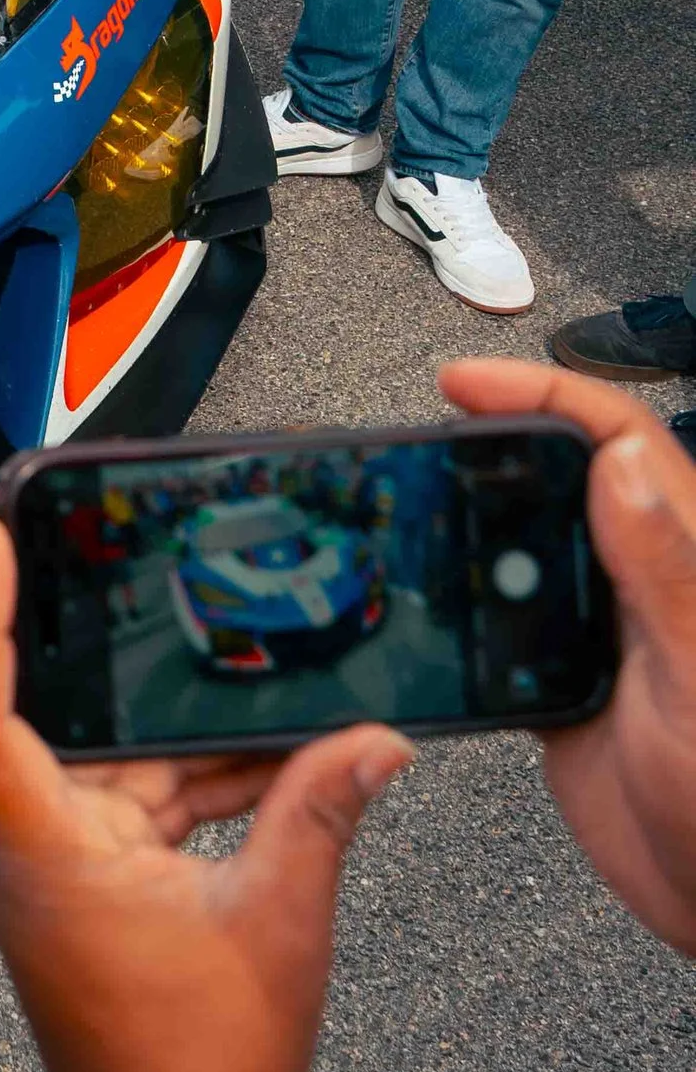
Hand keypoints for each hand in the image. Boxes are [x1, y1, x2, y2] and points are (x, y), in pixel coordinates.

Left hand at [0, 511, 407, 1071]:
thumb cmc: (199, 1069)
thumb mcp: (279, 925)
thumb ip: (319, 815)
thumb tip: (377, 741)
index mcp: (45, 847)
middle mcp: (31, 848)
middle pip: (75, 725)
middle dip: (143, 671)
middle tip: (179, 582)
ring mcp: (56, 871)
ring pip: (119, 767)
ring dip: (195, 743)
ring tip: (280, 692)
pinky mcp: (88, 892)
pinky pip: (136, 808)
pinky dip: (196, 789)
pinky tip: (276, 764)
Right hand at [438, 360, 695, 952]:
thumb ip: (663, 572)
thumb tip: (620, 462)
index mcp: (685, 560)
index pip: (616, 439)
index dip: (542, 394)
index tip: (466, 383)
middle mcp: (640, 585)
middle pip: (558, 477)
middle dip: (490, 439)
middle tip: (418, 435)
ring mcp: (596, 635)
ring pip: (521, 544)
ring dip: (466, 519)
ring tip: (404, 504)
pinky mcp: (557, 688)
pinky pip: (499, 623)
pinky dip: (457, 603)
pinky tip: (423, 601)